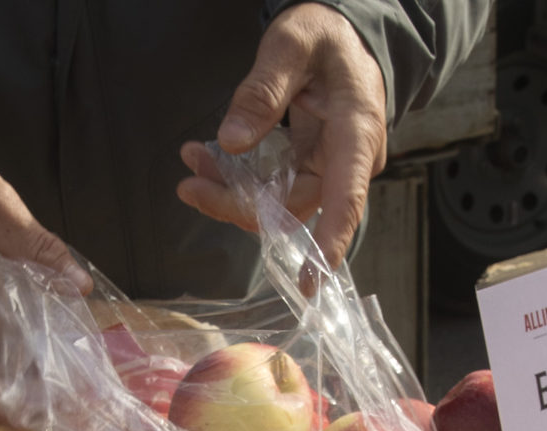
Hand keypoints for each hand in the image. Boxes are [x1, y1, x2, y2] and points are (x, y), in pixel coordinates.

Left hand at [177, 3, 388, 268]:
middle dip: (239, 203)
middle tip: (190, 184)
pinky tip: (207, 159)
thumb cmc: (323, 37)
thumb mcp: (291, 44)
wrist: (338, 36)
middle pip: (294, 206)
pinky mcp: (307, 169)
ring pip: (278, 203)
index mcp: (357, 129)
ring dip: (231, 193)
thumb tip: (232, 142)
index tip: (311, 278)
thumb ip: (263, 90)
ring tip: (192, 161)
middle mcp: (347, 161)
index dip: (330, 240)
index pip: (347, 195)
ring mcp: (327, 169)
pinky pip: (272, 189)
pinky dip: (237, 180)